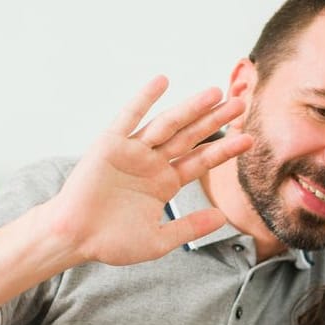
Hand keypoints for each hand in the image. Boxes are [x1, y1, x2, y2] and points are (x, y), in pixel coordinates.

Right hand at [43, 76, 253, 266]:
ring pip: (167, 124)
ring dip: (190, 108)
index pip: (201, 161)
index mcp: (165, 183)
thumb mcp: (159, 239)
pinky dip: (144, 99)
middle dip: (215, 121)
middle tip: (240, 103)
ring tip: (215, 92)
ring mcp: (133, 151)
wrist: (75, 238)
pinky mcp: (110, 143)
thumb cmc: (112, 242)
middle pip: (190, 136)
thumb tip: (223, 217)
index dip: (225, 150)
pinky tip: (162, 81)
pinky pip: (129, 117)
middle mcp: (153, 163)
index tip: (248, 139)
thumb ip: (190, 227)